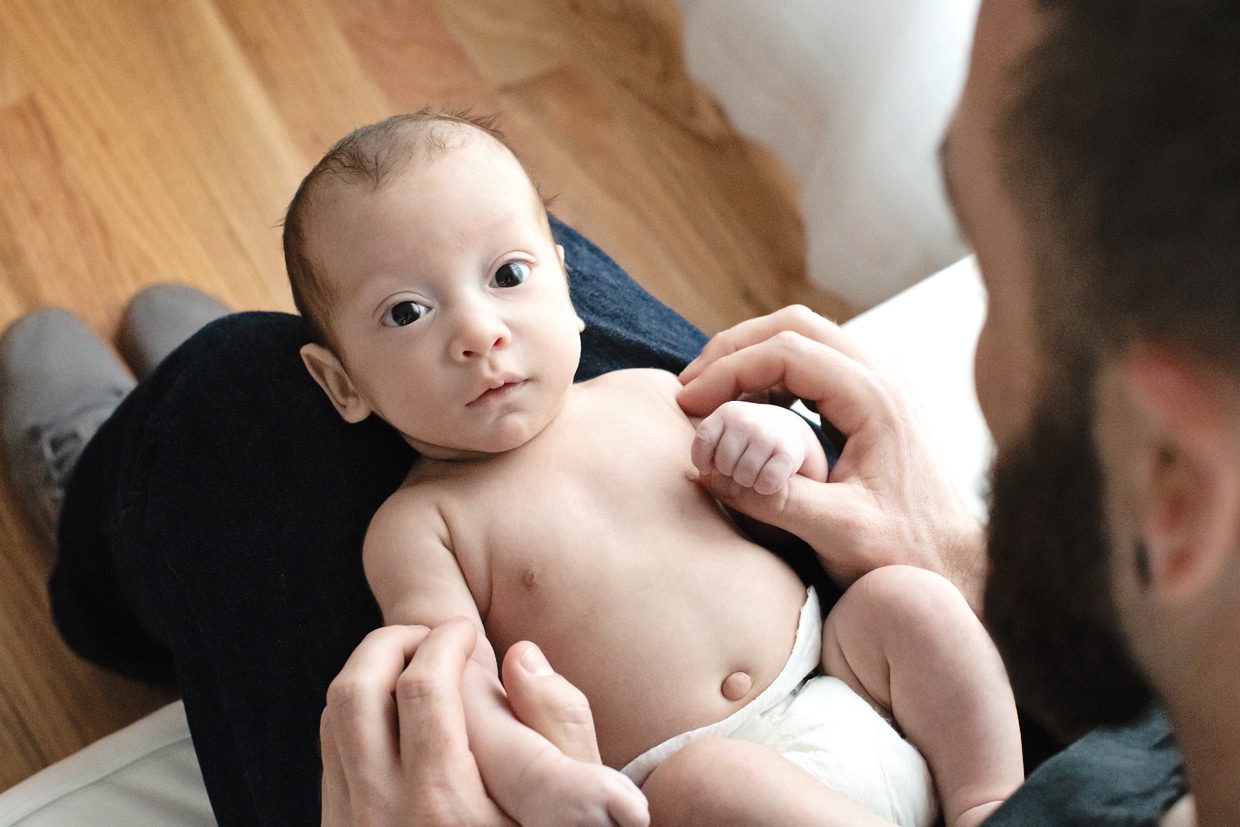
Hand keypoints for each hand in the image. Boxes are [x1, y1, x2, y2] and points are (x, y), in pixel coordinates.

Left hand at [321, 620, 607, 825]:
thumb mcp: (571, 813)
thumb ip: (559, 728)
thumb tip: (522, 656)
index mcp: (445, 803)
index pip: (422, 685)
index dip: (444, 640)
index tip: (466, 631)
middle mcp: (385, 814)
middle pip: (357, 690)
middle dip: (392, 642)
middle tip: (430, 635)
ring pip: (333, 719)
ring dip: (366, 674)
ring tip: (411, 664)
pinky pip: (329, 756)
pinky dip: (354, 717)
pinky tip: (393, 716)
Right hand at [678, 306, 985, 612]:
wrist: (957, 568)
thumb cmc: (906, 555)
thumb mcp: (840, 534)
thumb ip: (777, 501)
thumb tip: (712, 471)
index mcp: (874, 400)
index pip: (787, 351)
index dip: (729, 370)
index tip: (688, 402)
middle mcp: (881, 382)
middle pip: (796, 327)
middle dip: (735, 349)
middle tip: (690, 387)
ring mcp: (878, 391)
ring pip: (806, 340)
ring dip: (753, 358)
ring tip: (709, 395)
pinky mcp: (871, 408)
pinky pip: (815, 368)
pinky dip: (772, 377)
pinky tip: (745, 411)